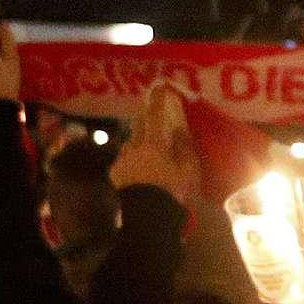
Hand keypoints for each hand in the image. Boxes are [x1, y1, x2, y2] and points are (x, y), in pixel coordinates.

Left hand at [109, 84, 199, 202]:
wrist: (148, 217)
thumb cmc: (173, 192)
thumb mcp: (187, 171)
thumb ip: (184, 147)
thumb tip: (180, 129)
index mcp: (155, 144)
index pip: (157, 115)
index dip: (159, 100)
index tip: (160, 86)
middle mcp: (135, 146)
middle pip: (140, 124)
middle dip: (146, 114)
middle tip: (151, 107)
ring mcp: (123, 159)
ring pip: (131, 141)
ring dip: (138, 137)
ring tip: (147, 140)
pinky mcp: (116, 171)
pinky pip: (126, 158)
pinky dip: (133, 157)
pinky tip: (139, 164)